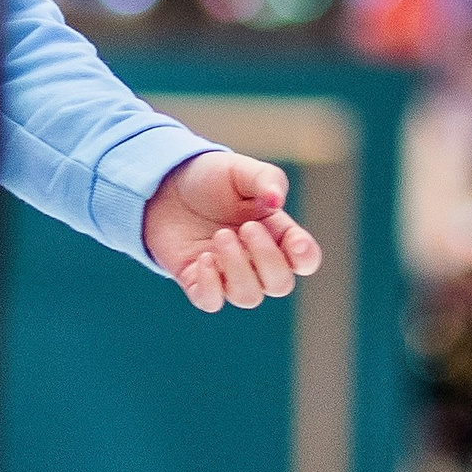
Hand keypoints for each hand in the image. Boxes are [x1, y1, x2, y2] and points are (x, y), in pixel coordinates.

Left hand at [143, 150, 323, 314]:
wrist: (166, 183)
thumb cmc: (211, 178)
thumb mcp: (240, 170)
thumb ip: (266, 179)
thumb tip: (277, 201)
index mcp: (276, 234)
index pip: (305, 260)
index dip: (305, 257)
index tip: (294, 242)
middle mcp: (255, 260)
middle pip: (280, 285)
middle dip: (267, 259)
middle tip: (246, 227)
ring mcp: (226, 274)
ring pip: (247, 297)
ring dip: (237, 268)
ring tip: (220, 236)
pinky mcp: (196, 281)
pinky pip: (211, 302)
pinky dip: (210, 286)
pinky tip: (202, 258)